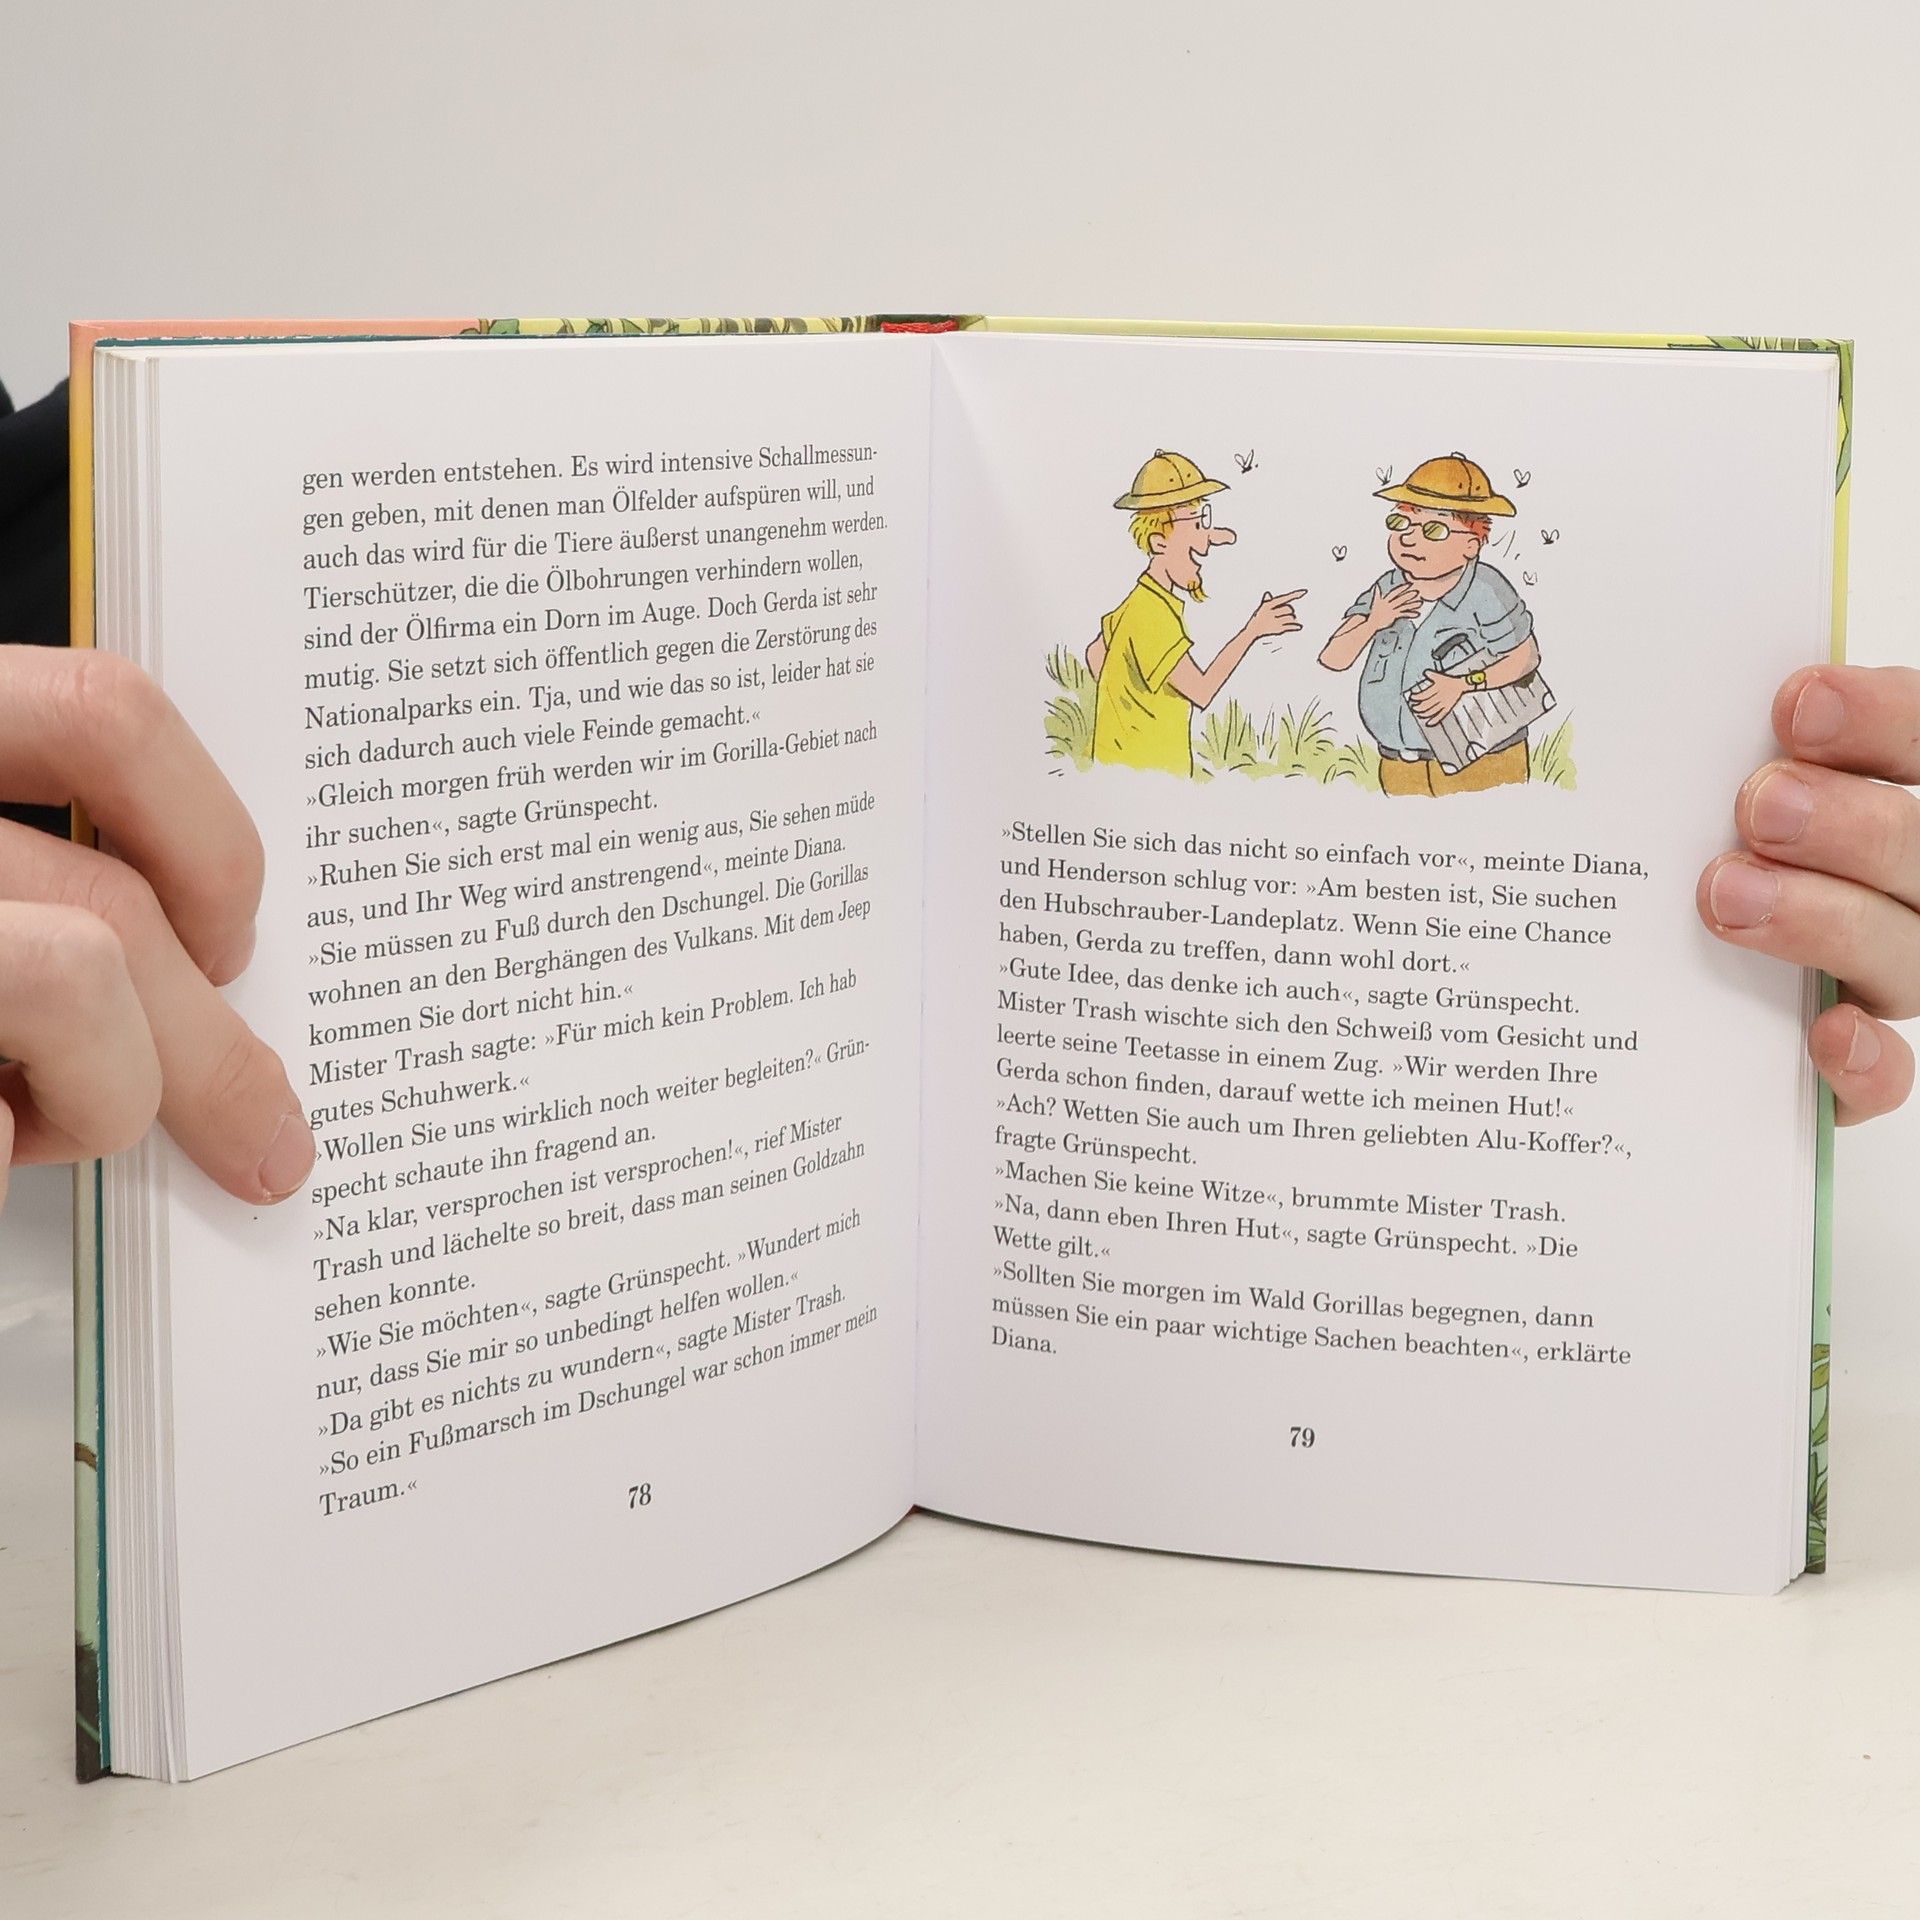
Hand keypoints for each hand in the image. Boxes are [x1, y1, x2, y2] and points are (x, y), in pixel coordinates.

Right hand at [0, 645, 311, 1211]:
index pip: (102, 714)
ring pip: (82, 978)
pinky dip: (2, 1152)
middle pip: (118, 893)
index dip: (205, 837)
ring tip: (34, 1132)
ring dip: (100, 1096)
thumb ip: (44, 873)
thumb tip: (212, 964)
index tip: (237, 942)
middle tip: (267, 1138)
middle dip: (213, 1046)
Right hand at [1245, 589, 1305, 641]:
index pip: (1284, 598)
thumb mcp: (1260, 609)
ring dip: (1293, 619)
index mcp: (1267, 605)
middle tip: (1290, 614)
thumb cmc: (1257, 619)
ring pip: (1291, 618)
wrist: (1251, 632)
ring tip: (1291, 621)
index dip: (1294, 595)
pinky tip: (1299, 627)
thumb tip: (1267, 594)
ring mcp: (1274, 621)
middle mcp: (1271, 612)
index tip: (1304, 592)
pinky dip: (1295, 627)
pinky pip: (1290, 626)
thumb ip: (1266, 601)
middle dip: (1291, 611)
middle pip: (1289, 609)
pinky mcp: (1277, 629)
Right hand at [1368, 580, 1422, 630]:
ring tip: (1421, 603)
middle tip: (1417, 592)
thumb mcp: (1375, 602)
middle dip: (1408, 595)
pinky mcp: (1394, 616)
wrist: (1372, 624)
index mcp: (1385, 600)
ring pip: (1403, 607)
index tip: (1409, 584)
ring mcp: (1392, 611)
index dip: (1401, 588)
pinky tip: (1418, 614)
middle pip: (1400, 599)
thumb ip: (1377, 594)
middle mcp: (1389, 604)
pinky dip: (1411, 614)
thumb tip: (1377, 586)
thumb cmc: (1374, 613)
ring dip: (1412, 605)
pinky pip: (1404, 614)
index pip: (1394, 593)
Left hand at [1407, 671, 1465, 723]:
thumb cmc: (1450, 681)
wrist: (1461, 685)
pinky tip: (1428, 723)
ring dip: (1423, 714)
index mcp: (1436, 689)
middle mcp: (1439, 697)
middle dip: (1417, 707)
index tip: (1411, 697)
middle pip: (1425, 705)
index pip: (1423, 695)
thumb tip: (1425, 672)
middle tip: (1412, 706)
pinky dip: (1434, 721)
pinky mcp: (1448, 708)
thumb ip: (1431, 675)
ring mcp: (1443, 704)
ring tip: (1418, 714)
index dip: (1415, 697)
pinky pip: (1440, 716)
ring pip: (1431, 711)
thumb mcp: (1440, 676)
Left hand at [1698, 664, 1919, 1122]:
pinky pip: (1887, 1077)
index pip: (1917, 739)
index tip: (1797, 702)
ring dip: (1829, 920)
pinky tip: (1827, 1035)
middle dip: (1848, 821)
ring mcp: (1888, 974)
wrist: (1655, 996)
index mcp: (1874, 795)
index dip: (1880, 718)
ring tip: (1728, 894)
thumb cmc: (1675, 856)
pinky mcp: (1854, 1068)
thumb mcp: (1685, 796)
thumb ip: (1697, 757)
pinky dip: (1867, 1061)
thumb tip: (1623, 687)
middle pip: (1919, 848)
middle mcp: (1901, 885)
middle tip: (1761, 805)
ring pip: (1907, 954)